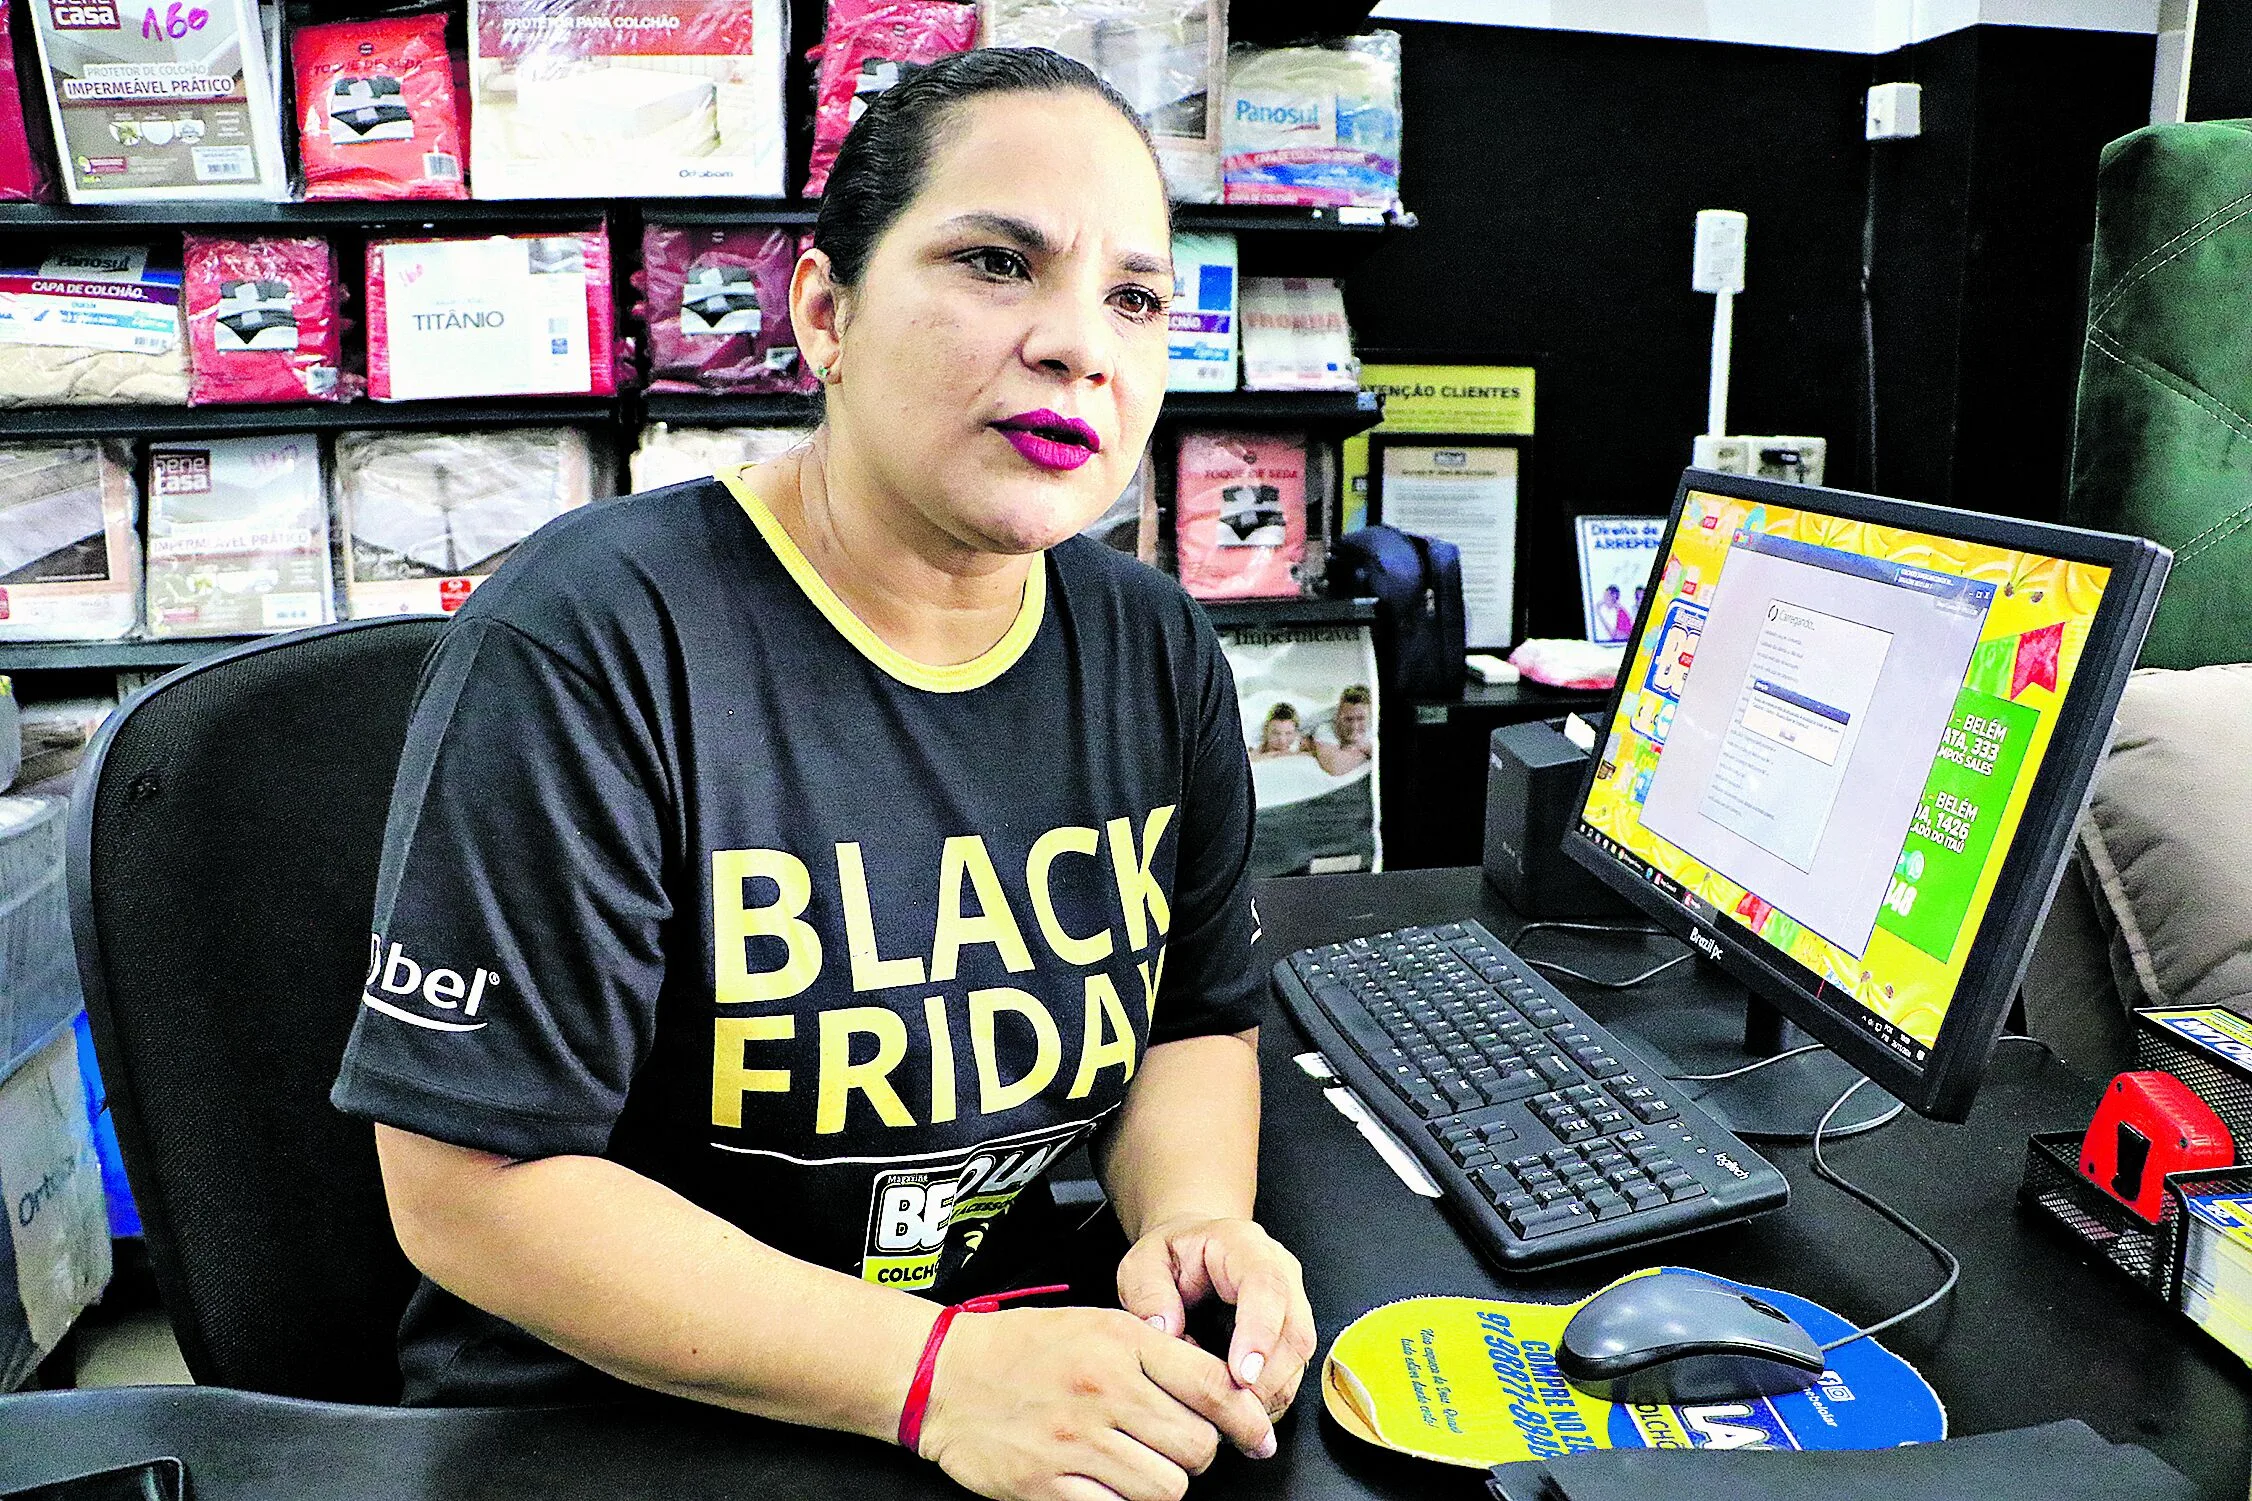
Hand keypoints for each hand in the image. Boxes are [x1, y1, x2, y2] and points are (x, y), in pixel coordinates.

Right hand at [918, 1304, 1274, 1500]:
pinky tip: (1106, 1483)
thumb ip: (1156, 1352)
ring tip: (1138, 1464)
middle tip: (1177, 1447)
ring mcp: (1075, 1442)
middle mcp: (1104, 1390)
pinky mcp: (1046, 1485)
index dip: (1247, 1418)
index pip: (1213, 1386)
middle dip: (1197, 1454)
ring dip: (1162, 1483)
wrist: (943, 1376)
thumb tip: (1215, 1385)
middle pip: (1196, 1446)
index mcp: (1122, 1344)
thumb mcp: (1096, 1324)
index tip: (1258, 1435)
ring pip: (1166, 1488)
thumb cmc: (1023, 1348)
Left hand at [1114, 1217, 1316, 1421]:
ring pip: (1297, 1360)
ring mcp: (1292, 1305)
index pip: (1266, 1285)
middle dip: (1265, 1379)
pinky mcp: (1290, 1337)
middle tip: (1226, 1411)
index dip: (1259, 1333)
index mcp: (1245, 1247)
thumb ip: (1148, 1292)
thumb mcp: (1143, 1264)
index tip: (1241, 1376)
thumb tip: (1166, 1331)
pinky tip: (1232, 1410)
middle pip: (1294, 1331)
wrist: (1191, 1255)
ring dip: (1265, 1394)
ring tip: (1221, 1412)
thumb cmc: (1170, 1259)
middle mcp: (1281, 1273)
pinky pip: (1289, 1376)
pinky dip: (1265, 1400)